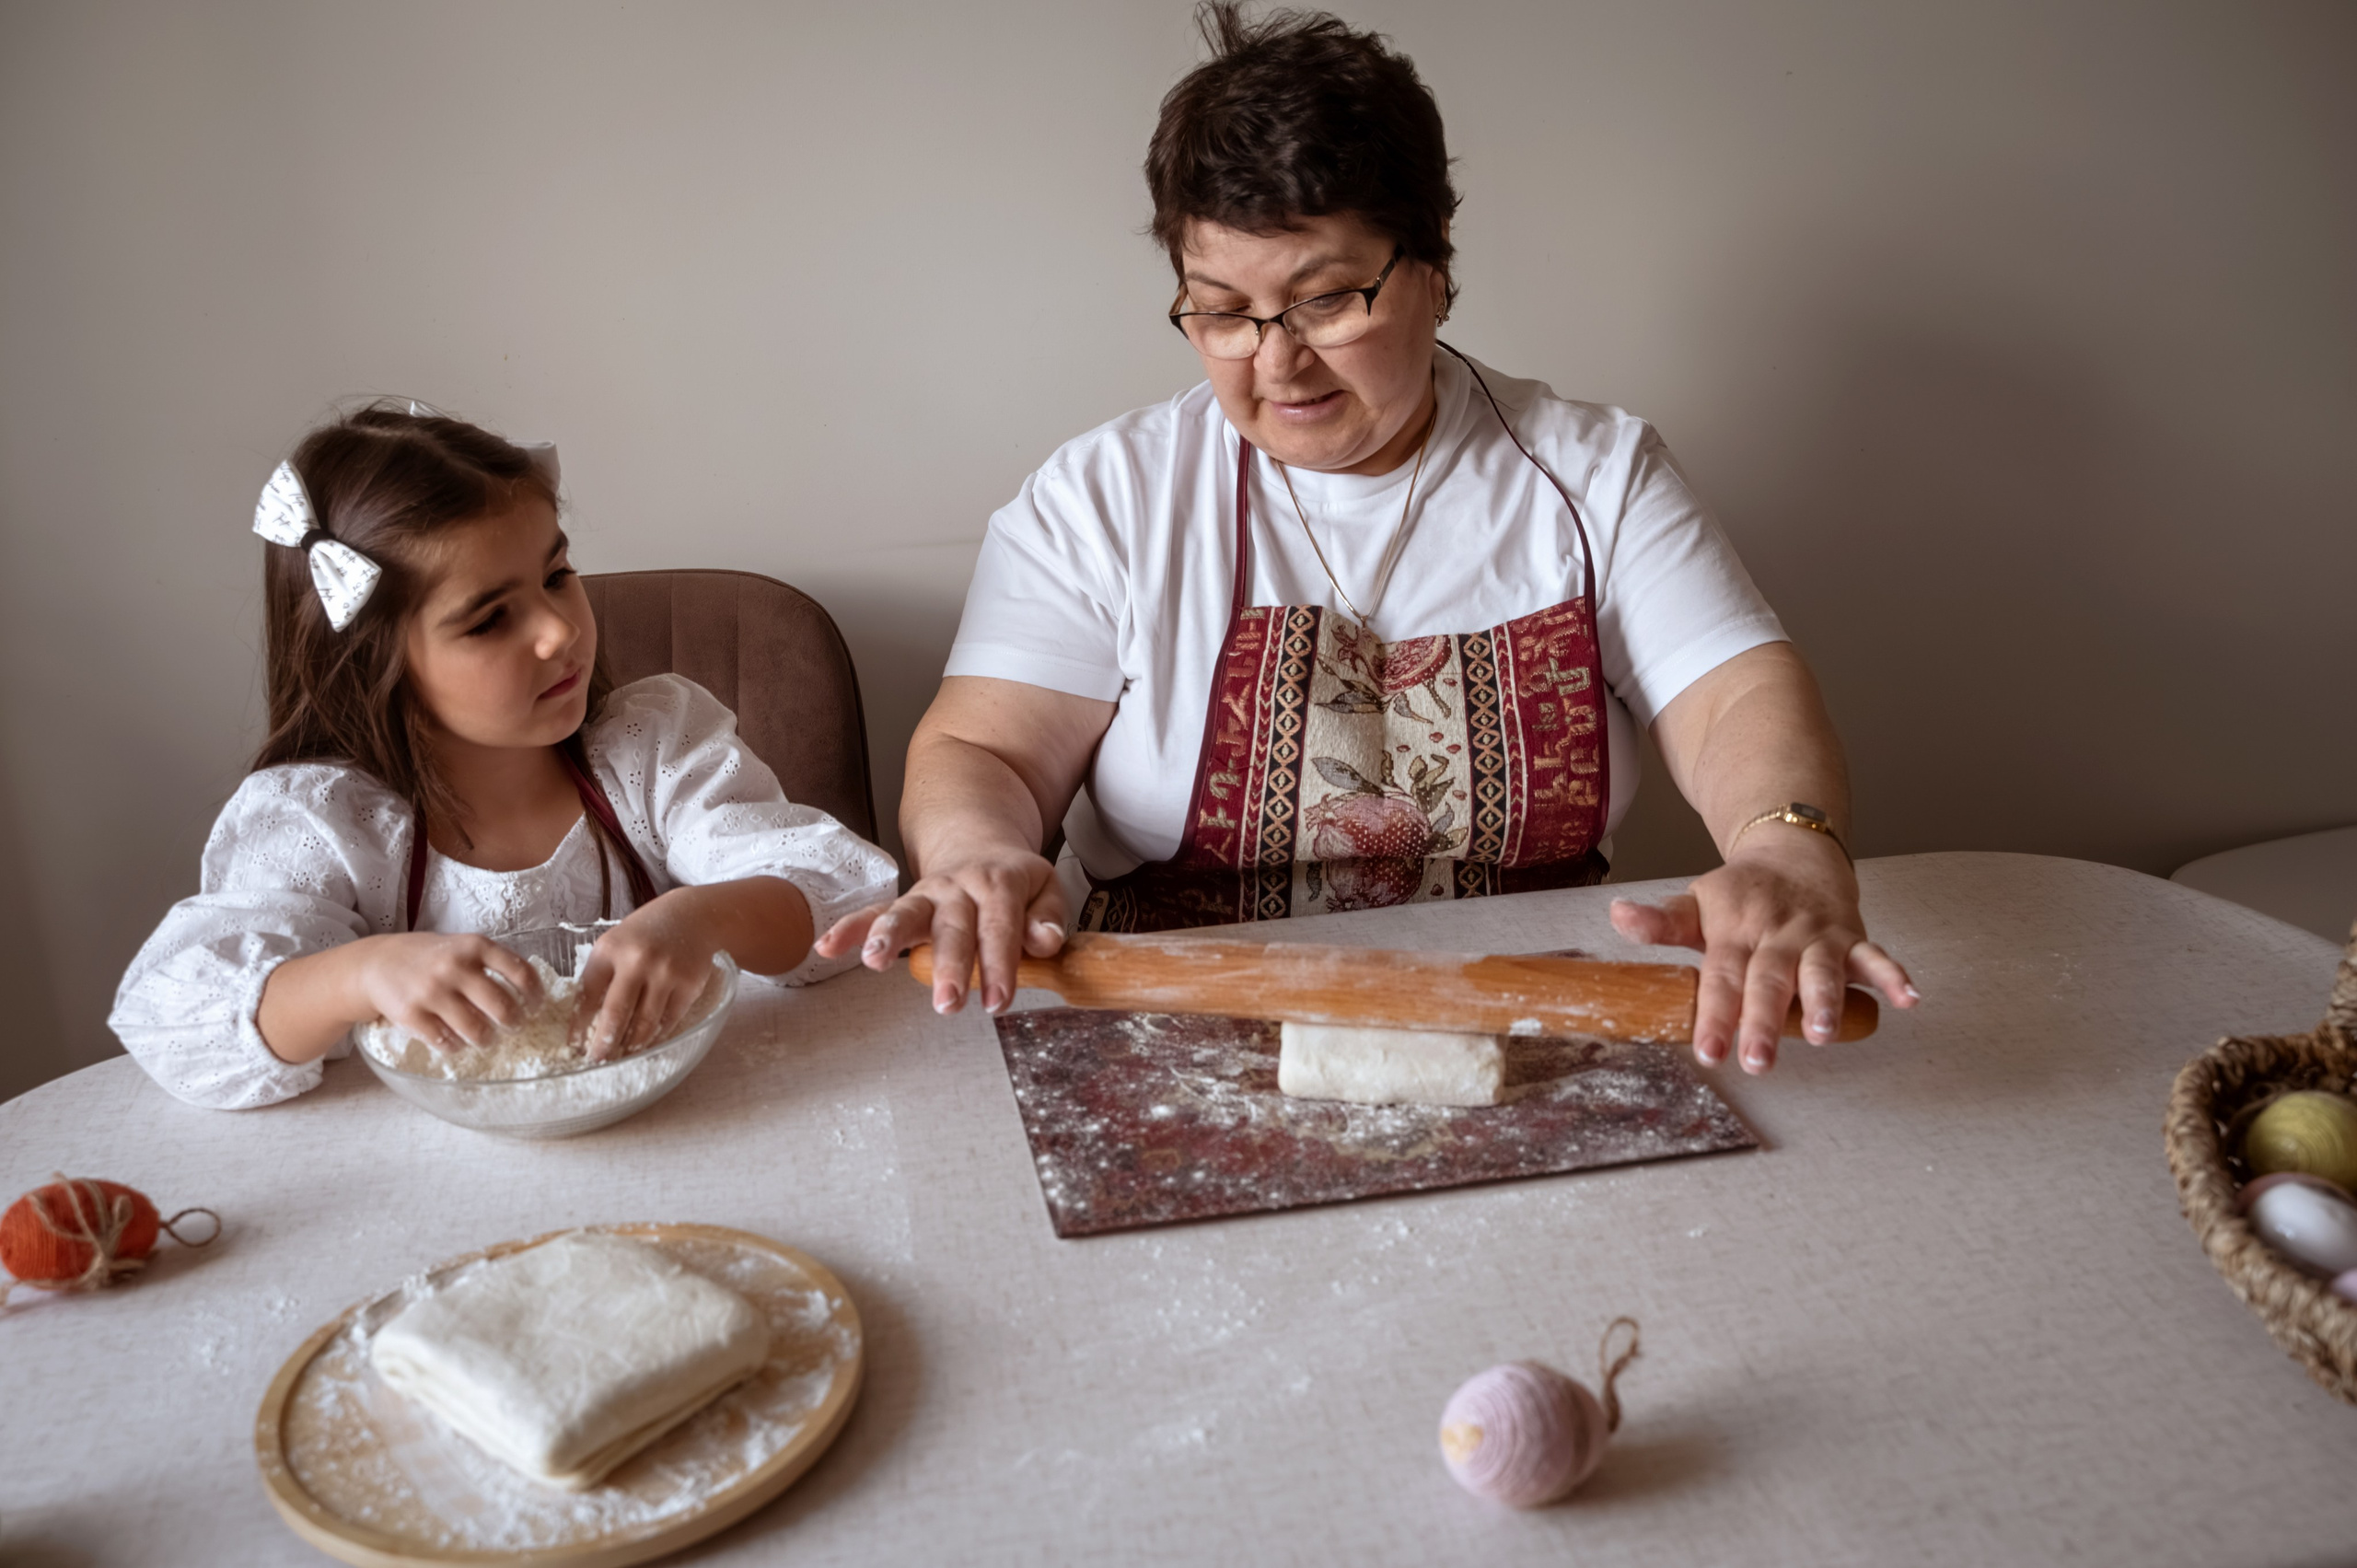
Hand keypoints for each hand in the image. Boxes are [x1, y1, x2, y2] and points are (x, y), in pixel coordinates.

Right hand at [350, 933, 542, 1055]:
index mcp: (474, 946)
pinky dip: (457, 1046)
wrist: (375, 963)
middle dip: (514, 1022)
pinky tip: (457, 1042)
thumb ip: (490, 961)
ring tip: (487, 1039)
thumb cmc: (427, 956)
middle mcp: (454, 967)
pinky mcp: (412, 1015)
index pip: (520, 971)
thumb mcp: (461, 945)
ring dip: (487, 1039)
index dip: (535, 994)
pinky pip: (447, 1042)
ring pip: (476, 1030)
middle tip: (514, 1026)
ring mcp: (432, 992)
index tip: (536, 1005)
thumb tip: (528, 989)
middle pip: (502, 1006)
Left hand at [576, 893, 725, 1059]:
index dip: (579, 1024)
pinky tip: (647, 1042)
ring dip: (631, 1044)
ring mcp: (666, 973)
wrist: (693, 916)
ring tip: (622, 1056)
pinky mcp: (689, 985)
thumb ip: (603, 974)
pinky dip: (656, 1035)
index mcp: (610, 949)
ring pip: (644, 1023)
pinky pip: (669, 1020)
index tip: (574, 1045)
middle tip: (596, 1061)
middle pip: (615, 1013)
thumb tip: (588, 1022)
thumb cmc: (645, 934)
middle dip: (603, 1043)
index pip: (587, 995)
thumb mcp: (616, 943)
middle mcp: (637, 960)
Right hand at [815, 847, 1066, 1015]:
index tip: (998, 1003)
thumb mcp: (1045, 888)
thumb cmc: (1014, 880)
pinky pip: (873, 913)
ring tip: (873, 962)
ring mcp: (927, 894)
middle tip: (948, 1003)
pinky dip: (849, 928)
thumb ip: (1048, 915)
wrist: (978, 846)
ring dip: (888, 936)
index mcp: (999, 884)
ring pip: (906, 912)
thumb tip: (1046, 941)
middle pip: (953, 926)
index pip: (1000, 927)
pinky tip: (826, 947)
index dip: (1000, 966)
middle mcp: (958, 887)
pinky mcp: (903, 904)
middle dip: (949, 965)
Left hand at [1607, 827, 1916, 1073]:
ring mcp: (1818, 937)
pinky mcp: (1852, 937)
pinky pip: (1876, 957)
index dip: (1714, 1016)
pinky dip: (1894, 977)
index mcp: (1734, 932)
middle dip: (1763, 1022)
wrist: (1795, 850)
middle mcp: (1777, 935)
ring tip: (1822, 1034)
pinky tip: (1908, 1000)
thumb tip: (1617, 915)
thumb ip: (1662, 920)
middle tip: (1757, 1062)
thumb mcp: (1696, 903)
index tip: (1708, 1052)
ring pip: (1822, 971)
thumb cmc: (1741, 893)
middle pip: (1768, 981)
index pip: (1721, 978)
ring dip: (1824, 1002)